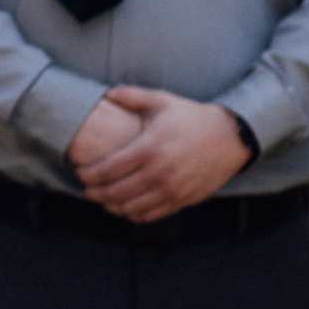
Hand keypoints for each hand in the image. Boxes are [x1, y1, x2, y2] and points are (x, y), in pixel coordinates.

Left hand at [75, 86, 252, 222]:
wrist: (229, 137)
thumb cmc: (191, 118)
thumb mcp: (162, 101)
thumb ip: (131, 96)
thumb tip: (106, 93)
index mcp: (149, 148)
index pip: (108, 169)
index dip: (88, 175)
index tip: (80, 173)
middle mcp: (159, 172)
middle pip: (115, 193)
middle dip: (95, 194)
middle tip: (86, 190)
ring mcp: (172, 190)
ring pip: (131, 208)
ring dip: (112, 207)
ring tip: (103, 199)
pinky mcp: (182, 200)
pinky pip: (151, 215)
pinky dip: (134, 215)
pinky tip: (126, 207)